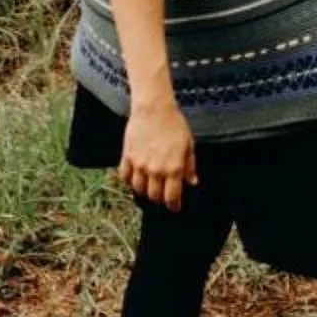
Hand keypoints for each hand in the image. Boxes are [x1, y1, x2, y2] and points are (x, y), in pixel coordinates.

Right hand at [120, 95, 197, 210]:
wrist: (154, 109)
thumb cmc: (175, 125)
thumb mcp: (188, 145)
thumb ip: (189, 166)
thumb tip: (192, 182)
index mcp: (173, 168)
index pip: (171, 196)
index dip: (173, 205)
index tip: (175, 207)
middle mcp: (155, 170)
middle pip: (154, 196)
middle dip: (159, 199)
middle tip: (163, 196)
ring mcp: (139, 164)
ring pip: (138, 188)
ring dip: (144, 190)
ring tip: (149, 187)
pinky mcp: (127, 157)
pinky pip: (124, 176)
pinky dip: (128, 180)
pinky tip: (134, 178)